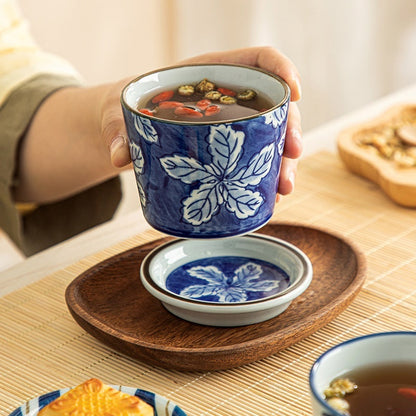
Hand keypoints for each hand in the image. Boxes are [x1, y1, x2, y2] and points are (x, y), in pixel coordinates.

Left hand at [107, 46, 301, 195]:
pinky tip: (268, 197)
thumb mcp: (120, 112)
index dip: (281, 69)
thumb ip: (119, 128)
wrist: (128, 124)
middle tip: (291, 157)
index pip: (258, 61)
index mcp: (212, 73)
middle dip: (289, 131)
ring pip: (270, 138)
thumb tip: (121, 157)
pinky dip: (264, 177)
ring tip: (282, 189)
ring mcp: (232, 125)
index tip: (294, 90)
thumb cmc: (128, 108)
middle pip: (272, 107)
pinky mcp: (229, 150)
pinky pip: (255, 159)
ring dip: (283, 163)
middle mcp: (230, 98)